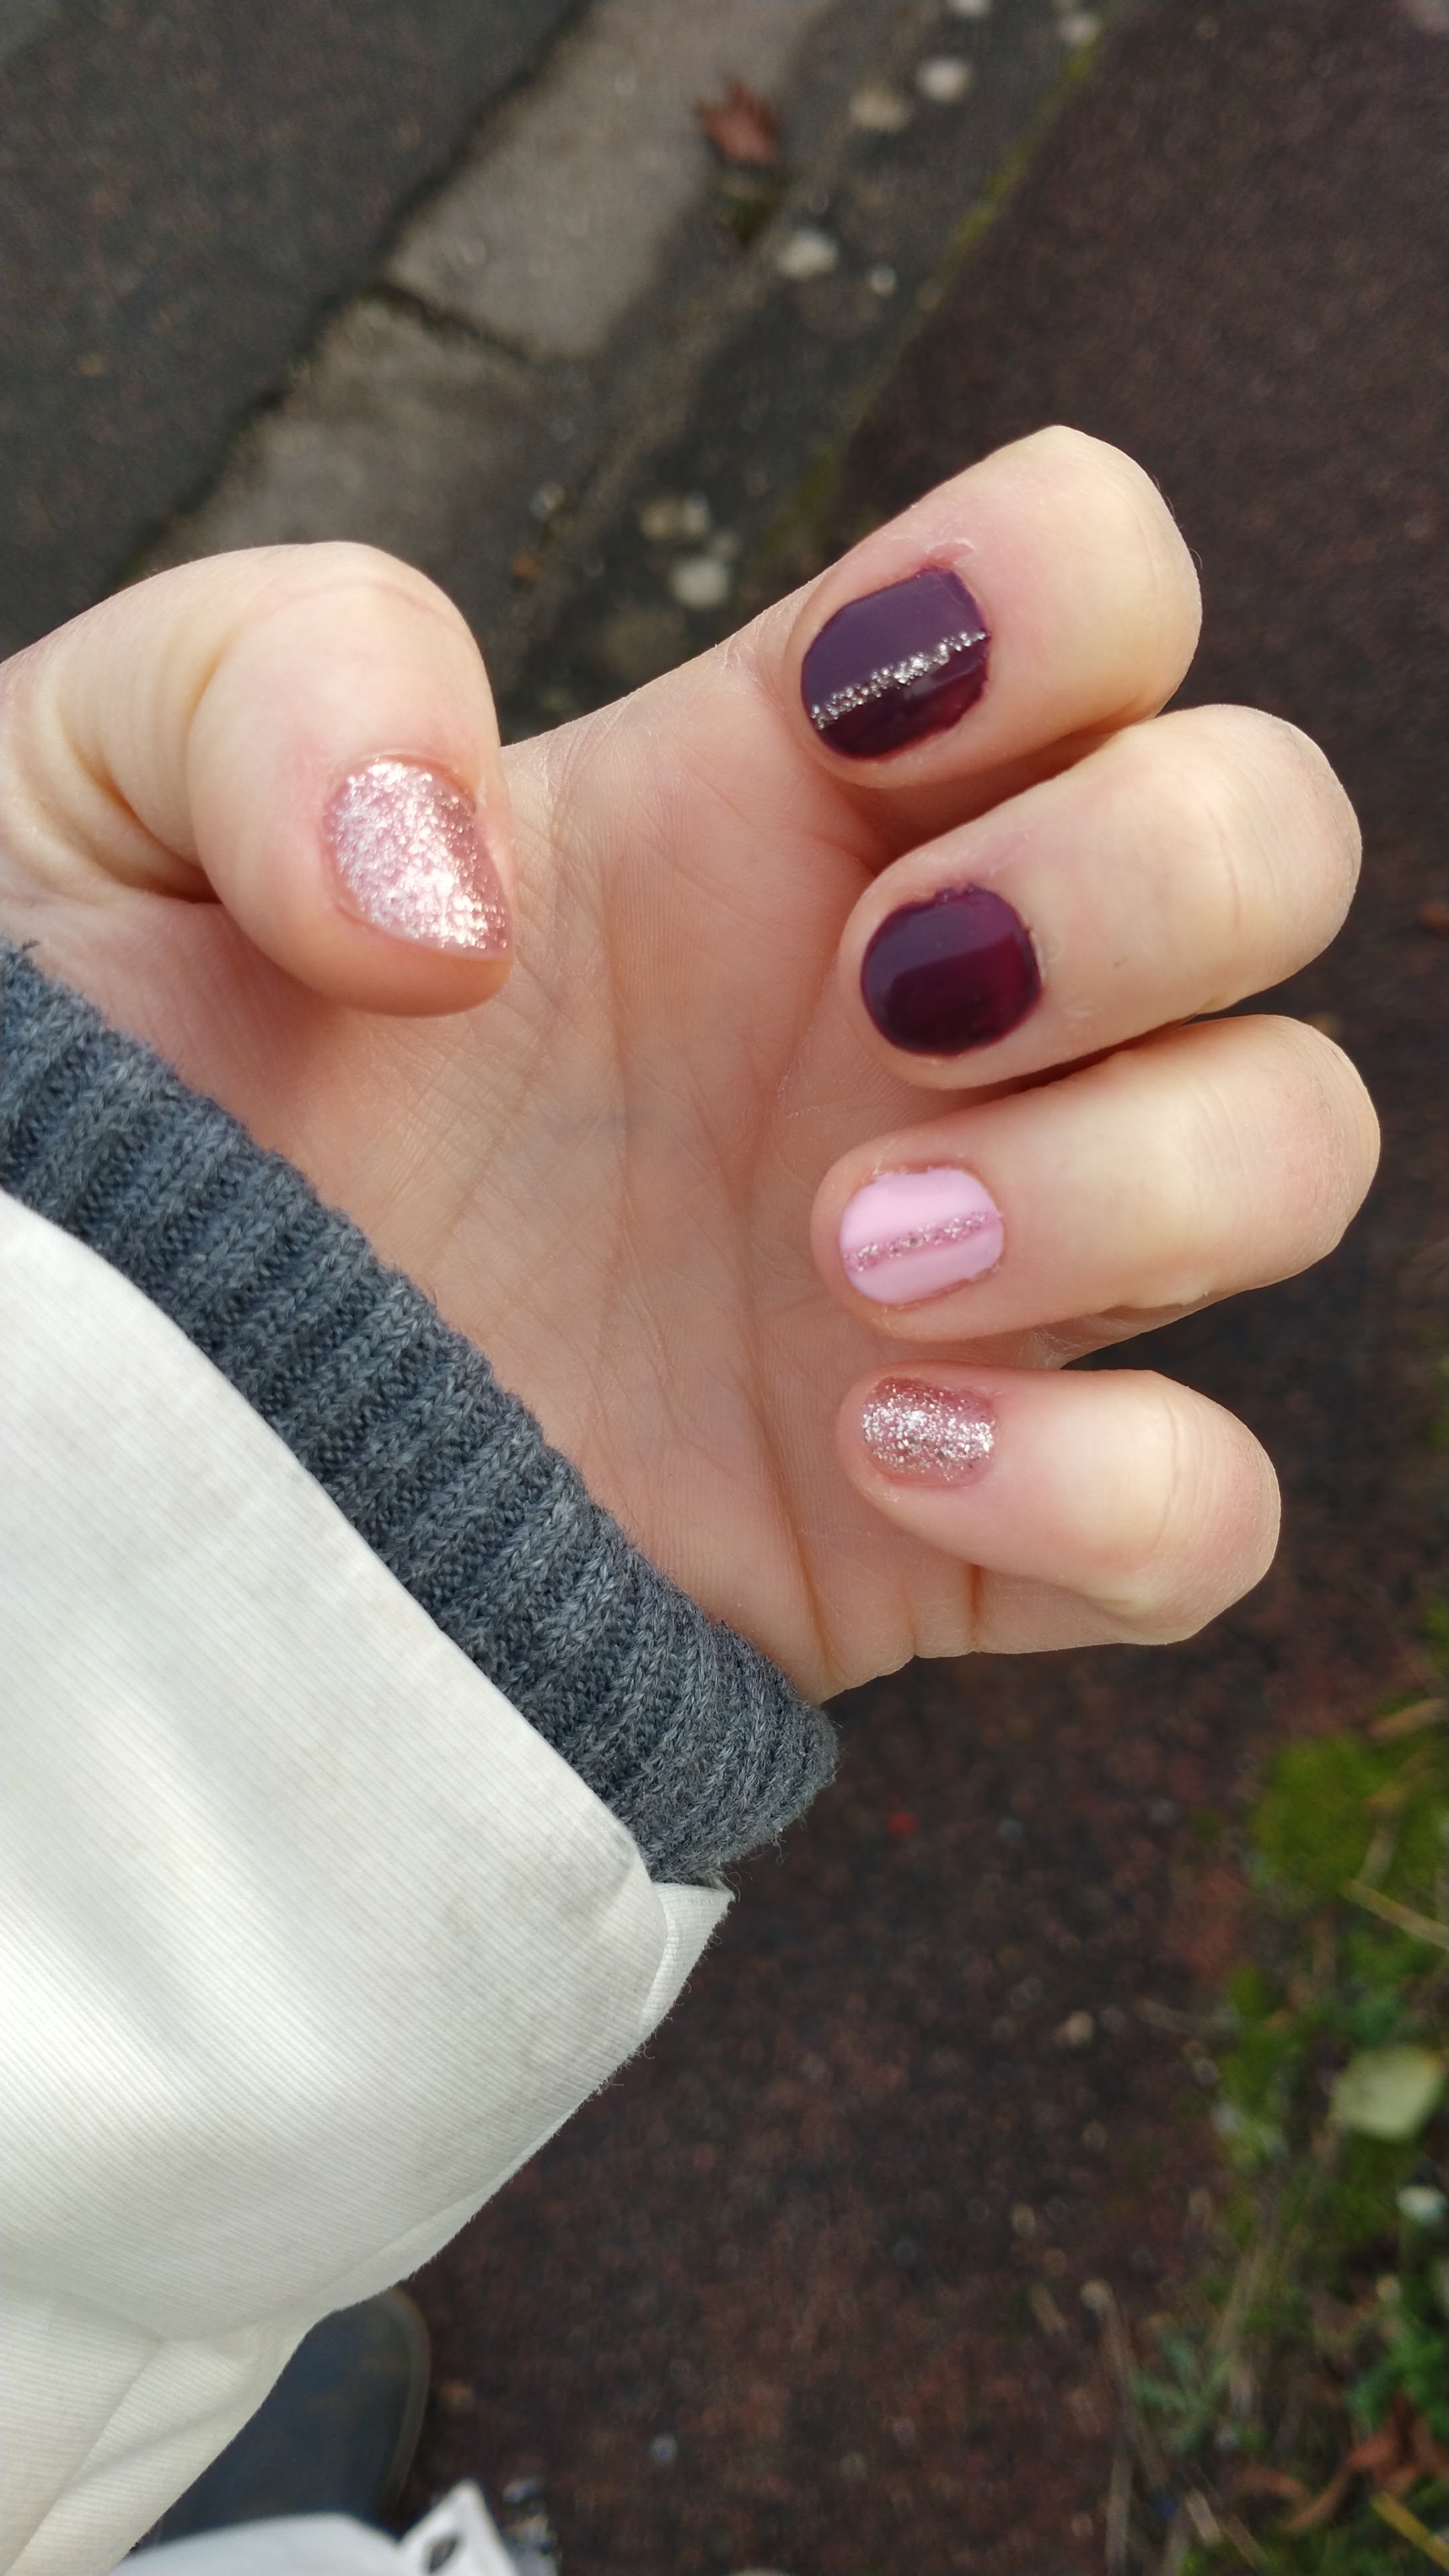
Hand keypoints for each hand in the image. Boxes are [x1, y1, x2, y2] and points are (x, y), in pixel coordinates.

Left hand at [1, 428, 1376, 1693]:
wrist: (104, 1449)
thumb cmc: (108, 1109)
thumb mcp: (92, 796)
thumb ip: (276, 681)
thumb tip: (474, 896)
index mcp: (758, 795)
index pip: (1097, 580)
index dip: (1055, 601)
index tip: (837, 727)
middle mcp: (903, 1009)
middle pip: (1273, 838)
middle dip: (1140, 889)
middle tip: (875, 1000)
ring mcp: (954, 1268)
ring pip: (1291, 1150)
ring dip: (1127, 1181)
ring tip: (840, 1253)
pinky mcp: (940, 1523)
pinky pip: (1202, 1512)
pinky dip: (1108, 1485)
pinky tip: (873, 1446)